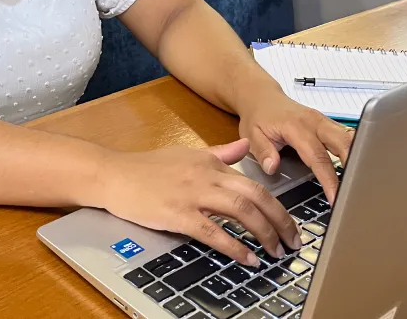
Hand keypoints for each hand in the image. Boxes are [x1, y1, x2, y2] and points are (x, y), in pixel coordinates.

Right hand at [96, 139, 301, 265]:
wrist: (113, 174)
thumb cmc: (145, 167)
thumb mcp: (186, 153)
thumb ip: (219, 153)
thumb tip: (244, 148)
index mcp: (210, 162)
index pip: (254, 183)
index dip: (277, 205)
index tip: (288, 223)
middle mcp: (206, 176)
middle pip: (256, 196)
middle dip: (281, 221)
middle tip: (293, 241)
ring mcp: (193, 195)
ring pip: (242, 212)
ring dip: (265, 234)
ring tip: (275, 251)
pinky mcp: (178, 214)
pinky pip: (214, 232)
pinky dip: (235, 247)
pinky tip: (247, 258)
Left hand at [237, 91, 354, 203]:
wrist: (261, 97)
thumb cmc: (257, 116)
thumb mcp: (251, 135)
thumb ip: (263, 151)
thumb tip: (273, 167)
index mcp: (296, 126)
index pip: (318, 156)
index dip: (329, 179)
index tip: (336, 198)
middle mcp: (315, 121)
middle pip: (344, 144)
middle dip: (354, 168)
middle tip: (356, 193)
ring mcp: (325, 121)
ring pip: (351, 138)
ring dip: (359, 159)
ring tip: (361, 184)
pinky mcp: (329, 124)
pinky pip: (348, 136)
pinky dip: (355, 152)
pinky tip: (358, 169)